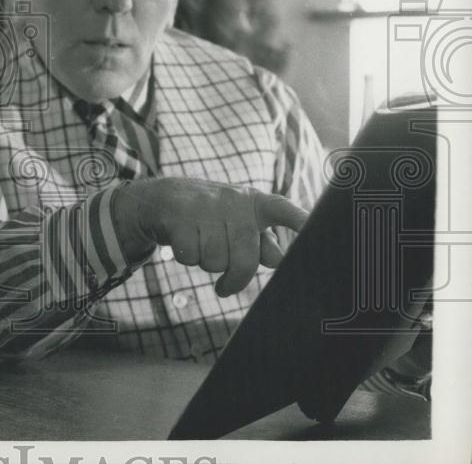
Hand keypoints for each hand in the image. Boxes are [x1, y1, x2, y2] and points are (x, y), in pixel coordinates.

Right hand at [110, 177, 308, 296]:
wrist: (165, 197)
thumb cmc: (214, 217)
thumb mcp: (240, 224)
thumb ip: (262, 243)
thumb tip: (278, 259)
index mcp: (255, 204)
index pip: (285, 211)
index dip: (302, 222)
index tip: (318, 231)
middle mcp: (234, 201)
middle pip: (245, 260)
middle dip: (235, 279)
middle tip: (226, 286)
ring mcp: (206, 207)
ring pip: (215, 261)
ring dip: (206, 264)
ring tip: (202, 245)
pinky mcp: (180, 215)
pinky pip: (191, 257)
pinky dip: (186, 258)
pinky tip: (184, 241)